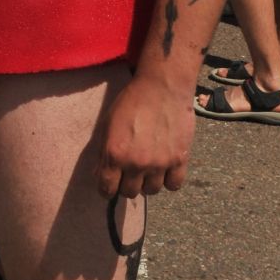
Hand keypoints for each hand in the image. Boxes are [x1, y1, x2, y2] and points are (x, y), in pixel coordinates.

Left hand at [96, 73, 193, 198]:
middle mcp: (136, 164)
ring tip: (148, 169)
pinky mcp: (180, 159)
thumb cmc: (131, 101)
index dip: (106, 189)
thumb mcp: (108, 124)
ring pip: (151, 191)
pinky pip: (174, 185)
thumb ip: (103, 152)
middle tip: (129, 172)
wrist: (162, 86)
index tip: (110, 185)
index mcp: (115, 154)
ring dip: (147, 183)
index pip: (107, 189)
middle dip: (126, 184)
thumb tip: (99, 175)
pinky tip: (165, 169)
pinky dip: (169, 180)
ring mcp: (160, 164)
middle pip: (129, 192)